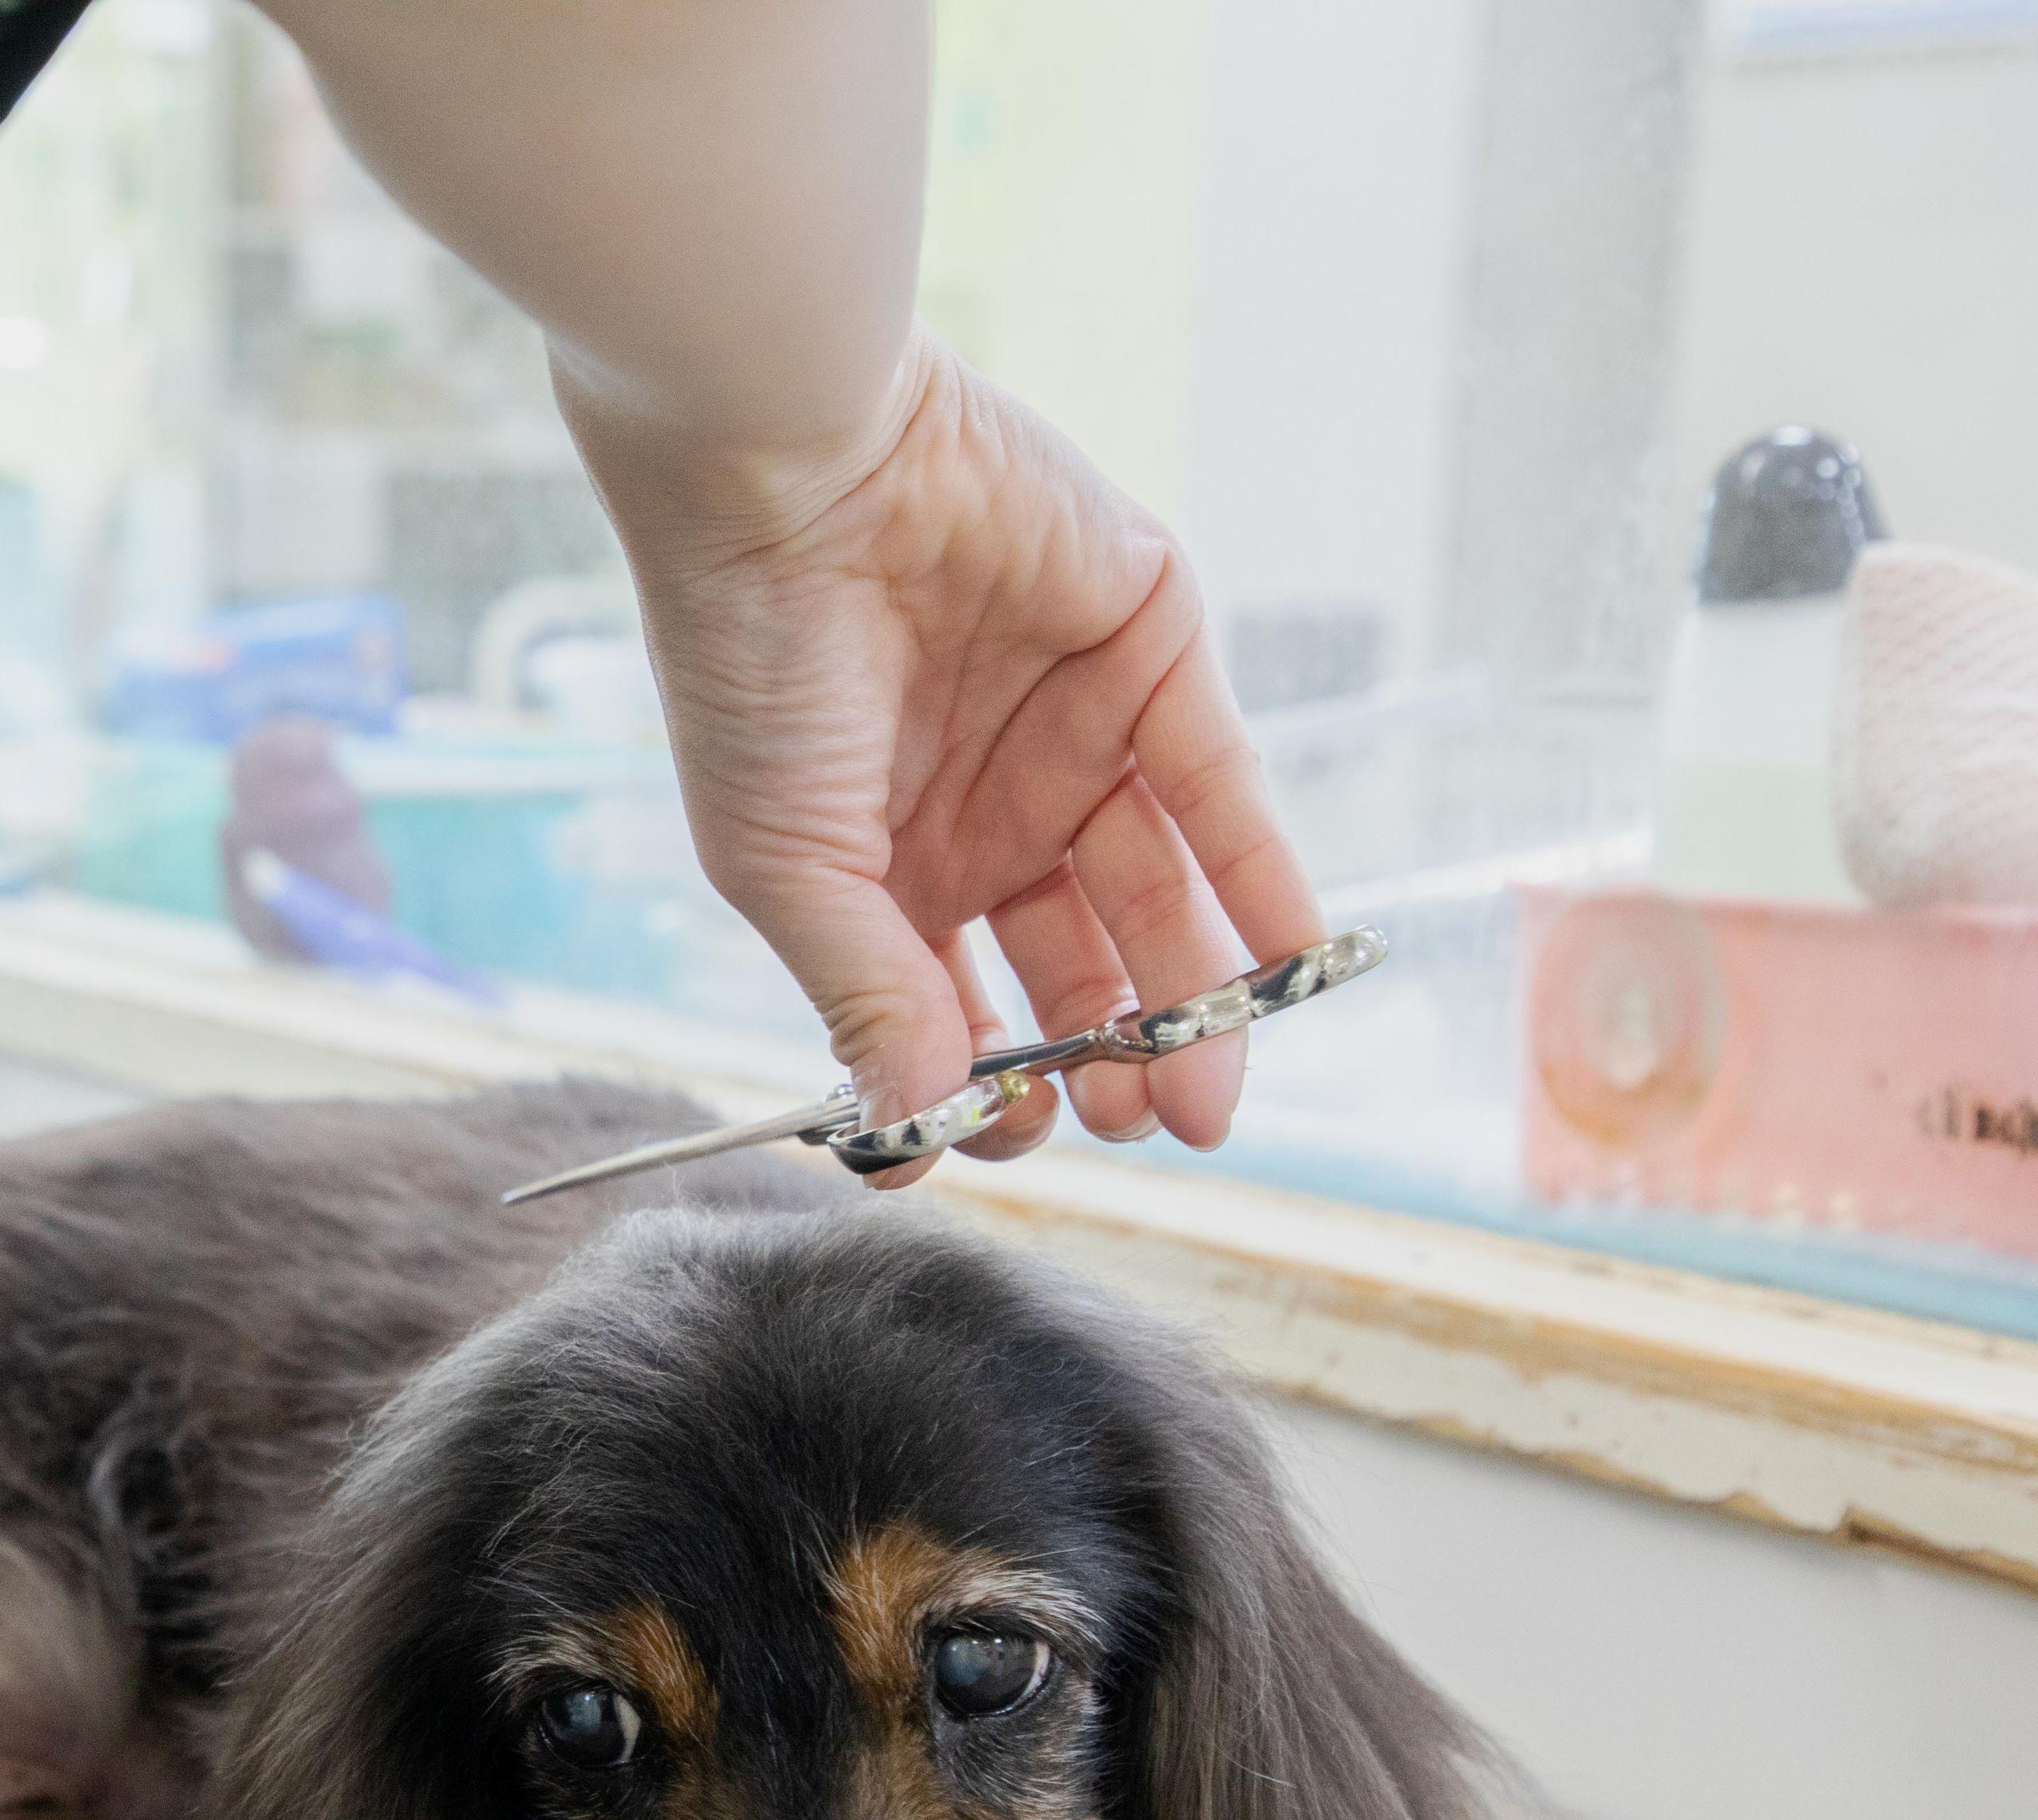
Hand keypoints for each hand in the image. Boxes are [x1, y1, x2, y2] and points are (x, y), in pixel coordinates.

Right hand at [567, 336, 1319, 1178]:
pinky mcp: (1150, 657)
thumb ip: (868, 992)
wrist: (788, 468)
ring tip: (1204, 1093)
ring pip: (1157, 897)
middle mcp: (986, 814)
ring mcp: (1071, 739)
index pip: (959, 1006)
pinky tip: (1291, 972)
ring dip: (1193, 1001)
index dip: (990, 1085)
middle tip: (1140, 1125)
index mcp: (886, 869)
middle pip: (1074, 966)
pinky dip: (1266, 882)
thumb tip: (916, 1128)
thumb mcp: (786, 860)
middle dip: (1111, 1058)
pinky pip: (1225, 792)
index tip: (1007, 1133)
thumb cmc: (746, 664)